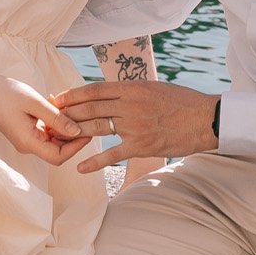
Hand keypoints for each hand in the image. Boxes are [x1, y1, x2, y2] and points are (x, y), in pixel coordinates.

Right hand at [0, 74, 84, 168]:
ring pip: (53, 141)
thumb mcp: (35, 103)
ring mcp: (26, 140)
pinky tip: (55, 106)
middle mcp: (28, 146)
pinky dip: (54, 122)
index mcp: (29, 143)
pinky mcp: (26, 132)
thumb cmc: (6, 94)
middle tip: (81, 116)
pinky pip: (45, 132)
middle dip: (71, 135)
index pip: (59, 156)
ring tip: (67, 107)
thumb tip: (78, 131)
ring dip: (63, 127)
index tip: (88, 130)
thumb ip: (57, 118)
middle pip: (58, 150)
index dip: (76, 146)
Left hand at [53, 78, 218, 174]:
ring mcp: (135, 125)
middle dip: (66, 111)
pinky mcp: (141, 145)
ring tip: (57, 136)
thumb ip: (133, 90)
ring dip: (74, 131)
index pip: (95, 89)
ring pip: (97, 126)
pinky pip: (112, 154)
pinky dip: (94, 161)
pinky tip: (79, 167)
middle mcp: (131, 104)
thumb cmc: (184, 102)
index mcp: (134, 87)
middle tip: (49, 115)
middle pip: (90, 107)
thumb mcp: (156, 87)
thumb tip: (115, 92)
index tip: (57, 97)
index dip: (73, 94)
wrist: (206, 119)